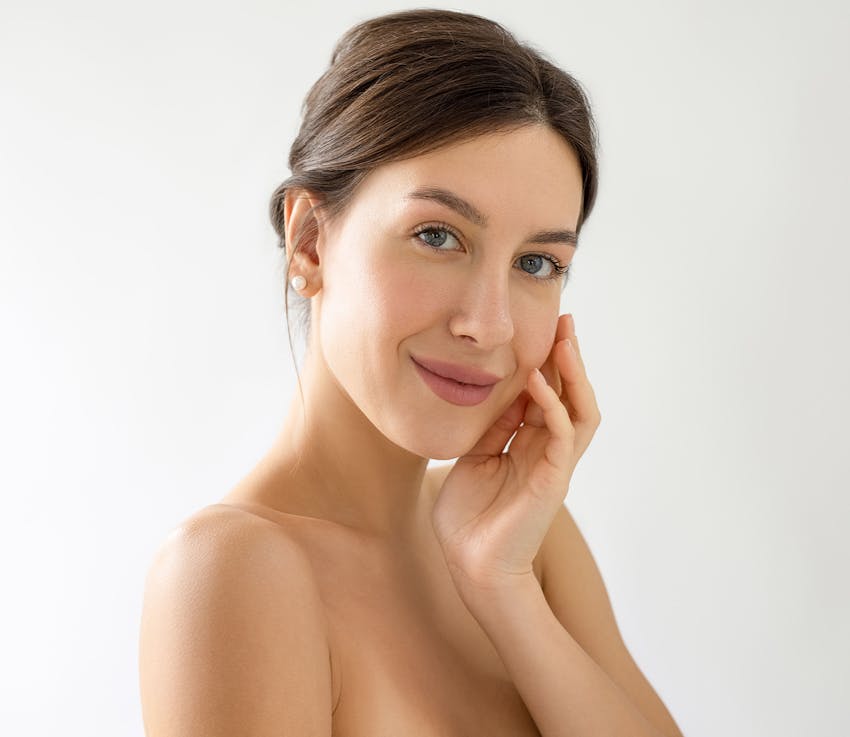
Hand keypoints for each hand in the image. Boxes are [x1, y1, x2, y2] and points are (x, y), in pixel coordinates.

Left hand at [431, 313, 600, 598]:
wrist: (471, 565)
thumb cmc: (468, 518)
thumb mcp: (472, 458)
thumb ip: (490, 428)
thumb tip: (497, 391)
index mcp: (528, 444)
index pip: (546, 394)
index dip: (545, 362)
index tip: (540, 327)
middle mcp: (547, 450)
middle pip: (570, 394)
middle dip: (568, 356)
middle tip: (564, 318)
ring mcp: (554, 464)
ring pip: (580, 409)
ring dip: (574, 374)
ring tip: (564, 340)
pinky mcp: (553, 479)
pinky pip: (562, 434)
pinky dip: (553, 405)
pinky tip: (536, 381)